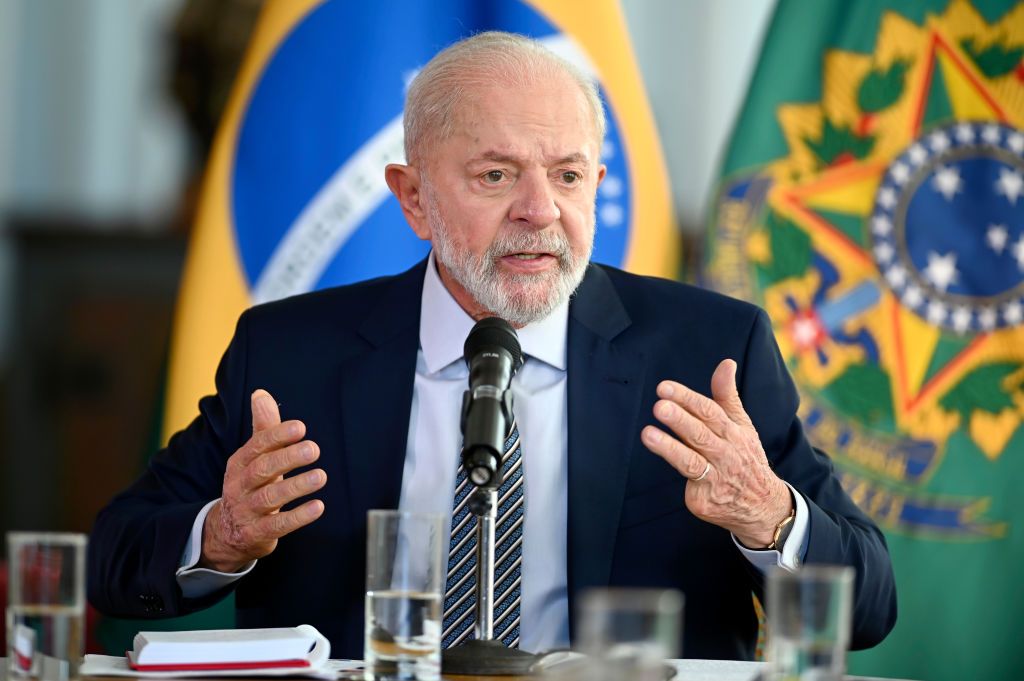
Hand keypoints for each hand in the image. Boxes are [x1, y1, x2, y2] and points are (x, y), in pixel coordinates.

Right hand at [200, 389, 326, 571]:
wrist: (227, 533)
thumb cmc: (250, 487)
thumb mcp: (253, 458)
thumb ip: (263, 428)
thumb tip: (261, 393)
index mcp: (239, 463)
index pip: (257, 446)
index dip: (278, 436)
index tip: (300, 428)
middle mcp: (240, 486)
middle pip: (262, 469)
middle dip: (288, 458)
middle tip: (314, 449)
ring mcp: (246, 511)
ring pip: (270, 498)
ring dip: (296, 486)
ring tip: (320, 476)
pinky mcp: (256, 534)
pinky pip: (278, 525)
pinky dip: (299, 516)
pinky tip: (318, 507)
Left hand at [641, 359, 791, 547]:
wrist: (764, 506)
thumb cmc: (745, 457)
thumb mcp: (741, 425)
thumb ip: (727, 395)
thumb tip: (726, 363)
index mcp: (733, 432)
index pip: (709, 412)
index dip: (687, 399)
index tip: (664, 388)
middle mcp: (726, 454)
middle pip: (700, 434)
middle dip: (679, 420)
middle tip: (659, 406)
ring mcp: (717, 479)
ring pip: (691, 461)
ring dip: (669, 447)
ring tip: (648, 433)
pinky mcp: (706, 500)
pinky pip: (690, 488)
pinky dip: (680, 479)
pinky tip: (664, 467)